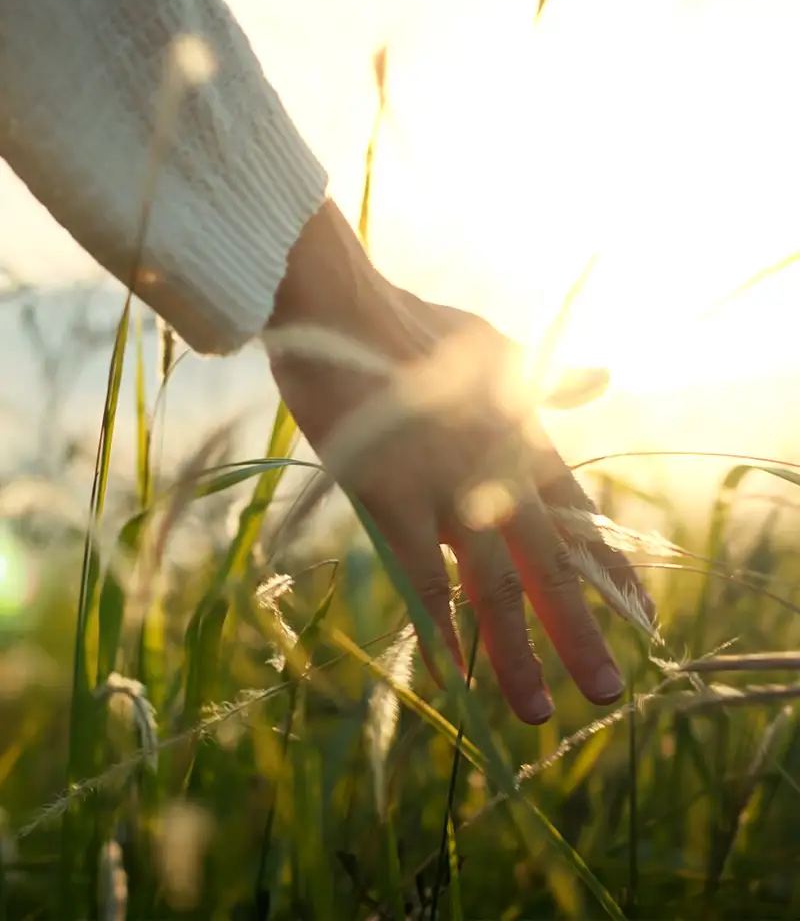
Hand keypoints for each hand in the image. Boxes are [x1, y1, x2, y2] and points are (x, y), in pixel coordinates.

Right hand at [266, 199, 655, 723]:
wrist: (343, 312)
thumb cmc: (413, 328)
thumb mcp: (497, 349)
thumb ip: (548, 380)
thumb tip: (601, 379)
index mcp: (524, 437)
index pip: (581, 517)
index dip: (609, 569)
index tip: (640, 616)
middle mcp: (498, 469)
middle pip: (550, 565)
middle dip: (579, 631)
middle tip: (605, 692)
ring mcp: (447, 487)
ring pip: (493, 585)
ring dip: (516, 651)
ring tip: (536, 710)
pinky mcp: (392, 498)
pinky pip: (422, 576)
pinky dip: (441, 626)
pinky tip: (454, 672)